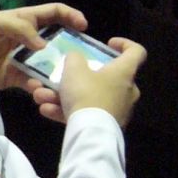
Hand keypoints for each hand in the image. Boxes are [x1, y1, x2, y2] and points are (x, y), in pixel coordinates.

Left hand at [0, 3, 88, 91]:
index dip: (70, 15)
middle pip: (56, 41)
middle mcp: (27, 40)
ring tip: (62, 80)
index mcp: (23, 20)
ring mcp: (22, 60)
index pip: (52, 13)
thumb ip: (18, 27)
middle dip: (70, 49)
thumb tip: (44, 45)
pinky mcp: (14, 79)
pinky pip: (33, 83)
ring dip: (56, 72)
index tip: (83, 26)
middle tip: (80, 60)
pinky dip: (39, 87)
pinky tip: (40, 91)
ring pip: (47, 65)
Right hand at [29, 36, 145, 130]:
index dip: (124, 44)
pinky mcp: (107, 127)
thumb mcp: (74, 68)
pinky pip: (86, 114)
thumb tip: (76, 58)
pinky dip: (67, 111)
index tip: (107, 43)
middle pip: (105, 78)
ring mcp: (117, 110)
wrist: (91, 134)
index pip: (136, 52)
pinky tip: (46, 111)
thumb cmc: (87, 93)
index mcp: (124, 72)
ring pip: (89, 97)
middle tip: (61, 75)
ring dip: (63, 95)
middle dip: (77, 77)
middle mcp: (126, 91)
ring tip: (41, 96)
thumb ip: (74, 58)